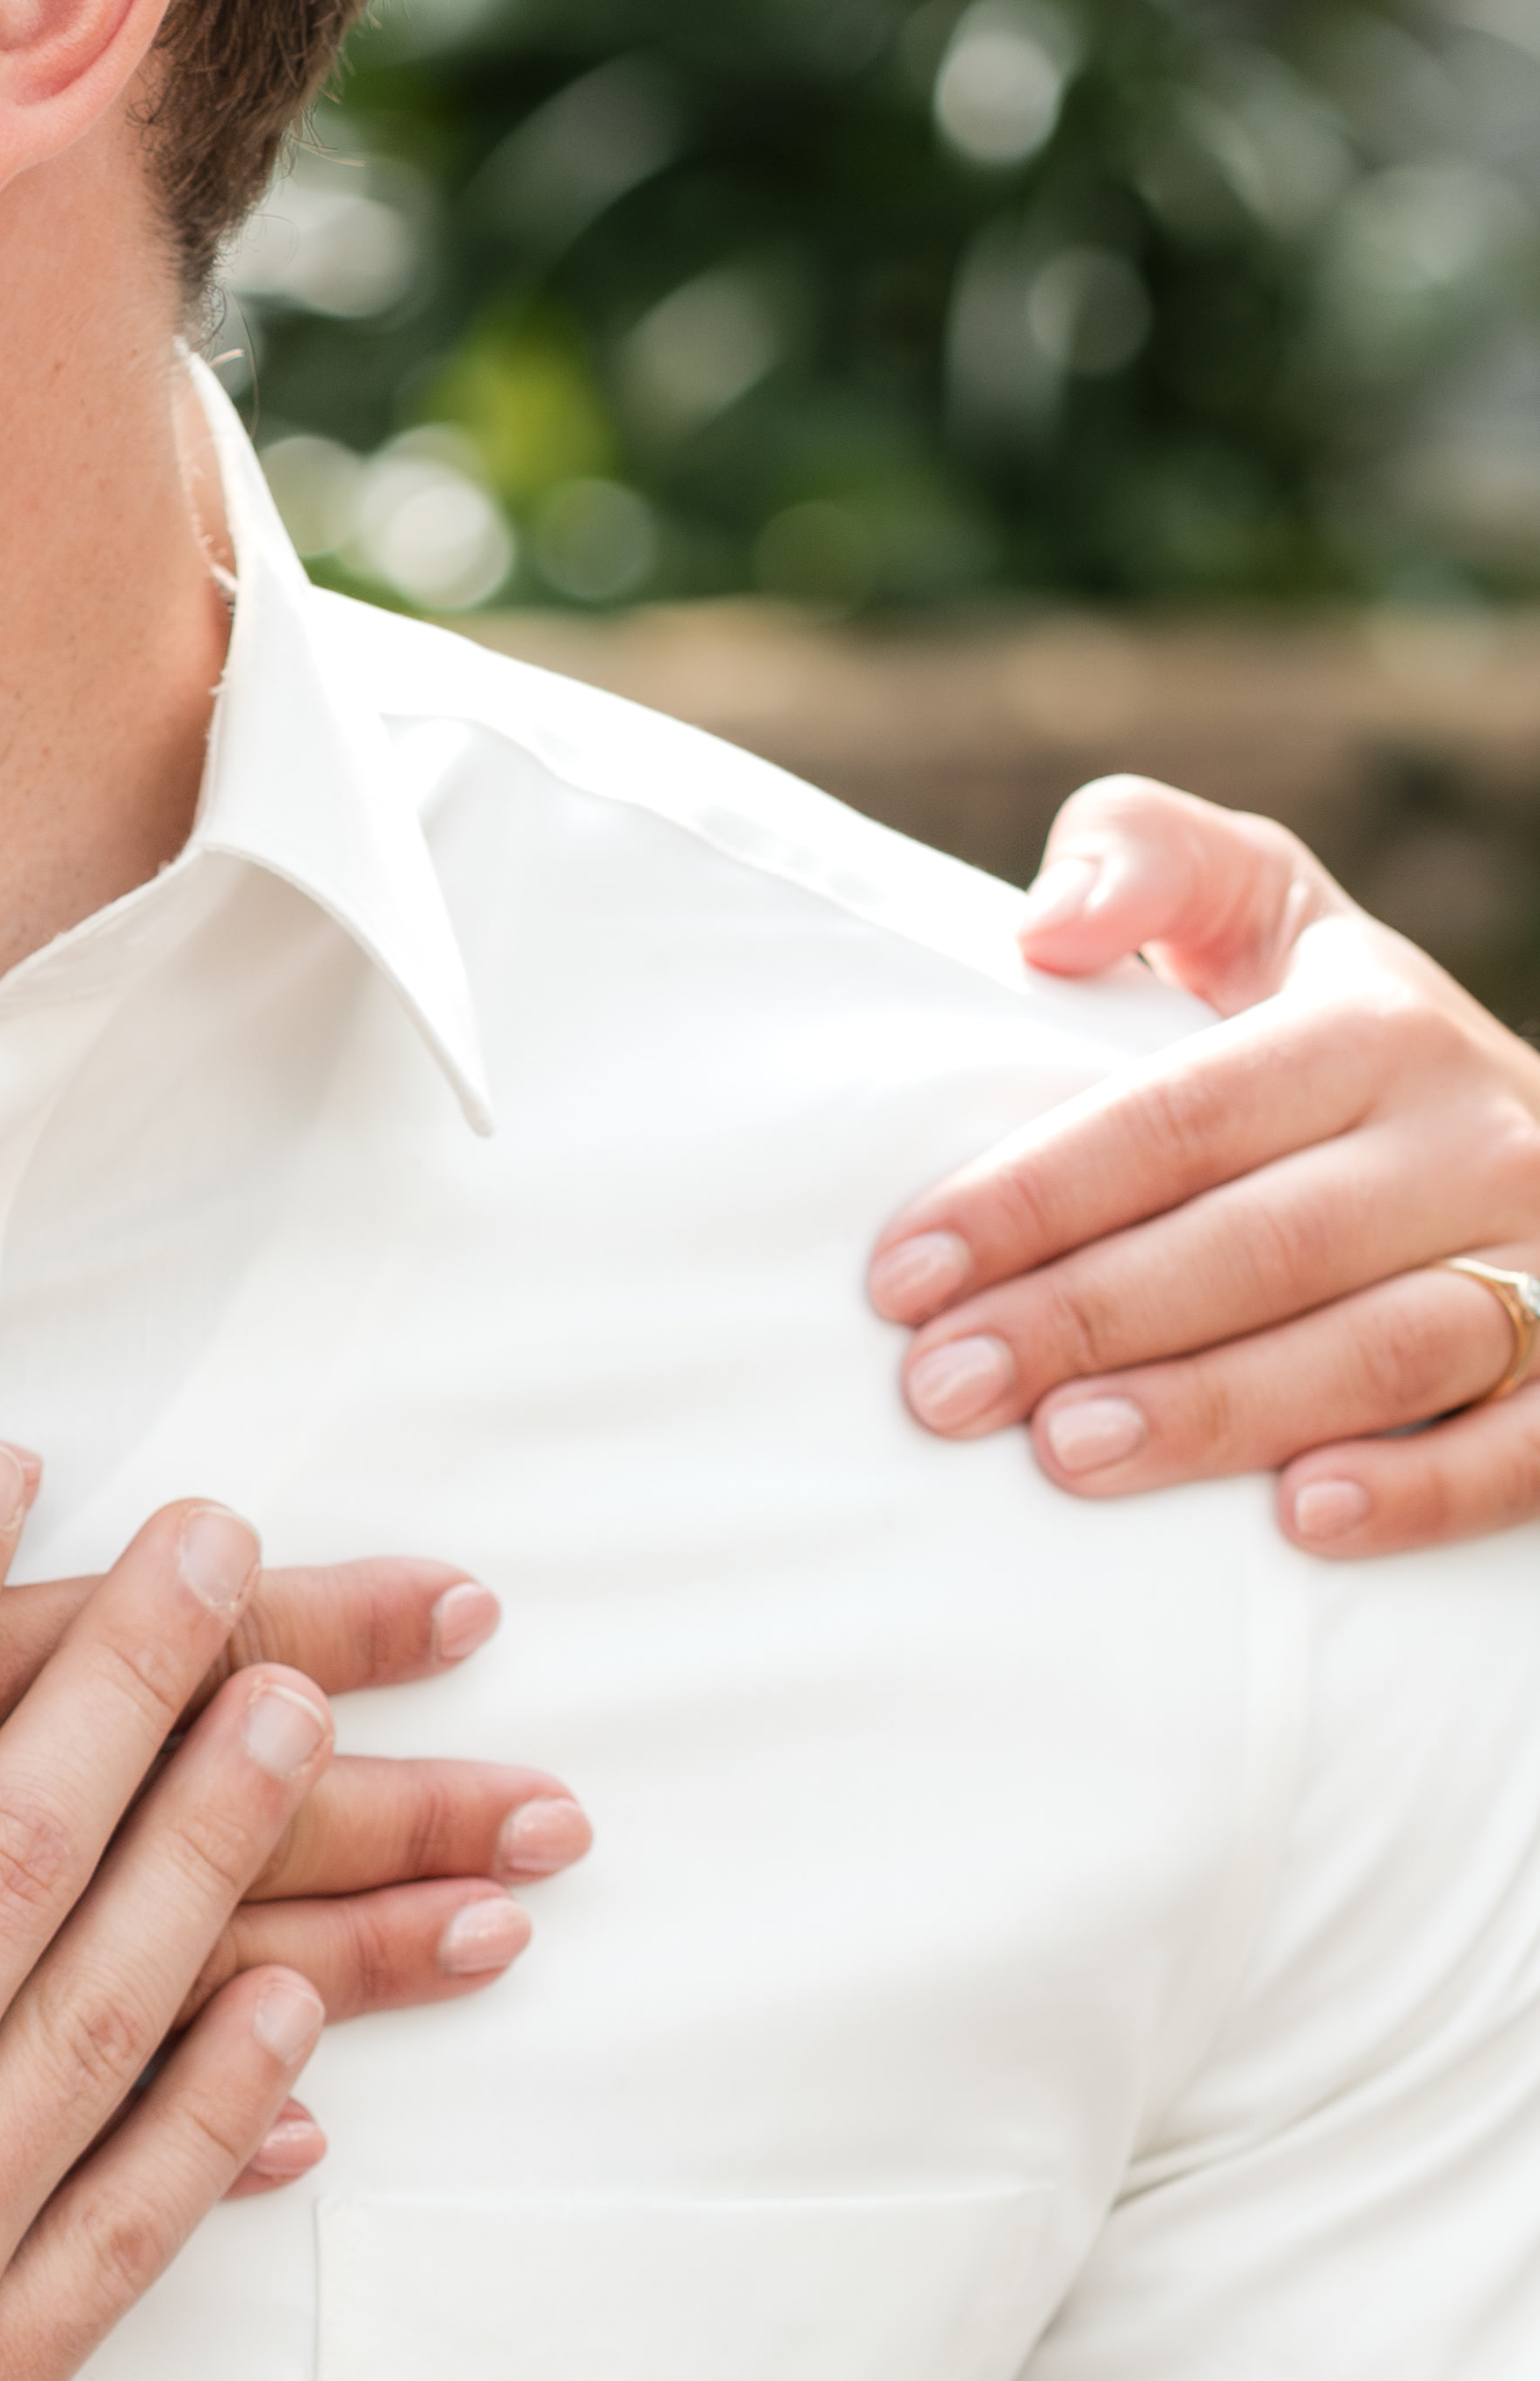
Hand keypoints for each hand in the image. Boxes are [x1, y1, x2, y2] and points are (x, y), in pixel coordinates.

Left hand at [863, 782, 1539, 1552]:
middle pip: (1264, 1241)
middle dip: (1088, 1318)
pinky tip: (1301, 1521)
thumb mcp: (1256, 914)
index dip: (1036, 1195)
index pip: (1182, 1116)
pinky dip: (1420, 1489)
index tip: (903, 1274)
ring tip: (1070, 1454)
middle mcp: (1473, 1137)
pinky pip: (1519, 1446)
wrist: (1526, 1136)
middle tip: (946, 1388)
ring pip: (1384, 1346)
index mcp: (1375, 1026)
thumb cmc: (1331, 1037)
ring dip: (1222, 1408)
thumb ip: (1149, 859)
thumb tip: (1049, 923)